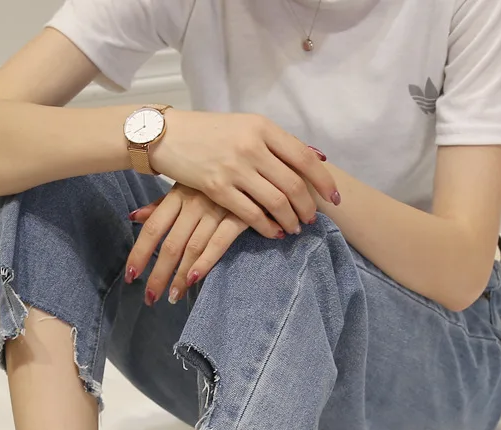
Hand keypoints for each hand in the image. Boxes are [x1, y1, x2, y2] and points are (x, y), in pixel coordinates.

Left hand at [127, 184, 248, 305]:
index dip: (139, 253)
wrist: (258, 166)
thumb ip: (161, 205)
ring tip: (173, 296)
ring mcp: (216, 209)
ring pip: (193, 248)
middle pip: (170, 244)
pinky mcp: (239, 216)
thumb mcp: (187, 184)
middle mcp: (194, 202)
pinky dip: (206, 262)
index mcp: (178, 194)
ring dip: (181, 276)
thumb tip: (133, 218)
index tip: (131, 276)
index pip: (153, 228)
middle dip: (159, 274)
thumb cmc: (218, 176)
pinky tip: (195, 280)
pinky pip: (219, 243)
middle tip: (151, 297)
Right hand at [150, 111, 338, 238]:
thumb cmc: (209, 132)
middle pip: (293, 185)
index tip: (334, 198)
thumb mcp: (245, 127)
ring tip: (293, 228)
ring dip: (290, 220)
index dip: (324, 182)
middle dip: (307, 208)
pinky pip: (251, 214)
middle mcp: (251, 146)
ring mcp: (234, 167)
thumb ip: (276, 143)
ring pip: (276, 202)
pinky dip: (267, 227)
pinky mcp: (217, 187)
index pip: (304, 157)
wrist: (166, 135)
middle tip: (310, 219)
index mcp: (262, 127)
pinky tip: (273, 232)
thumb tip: (315, 157)